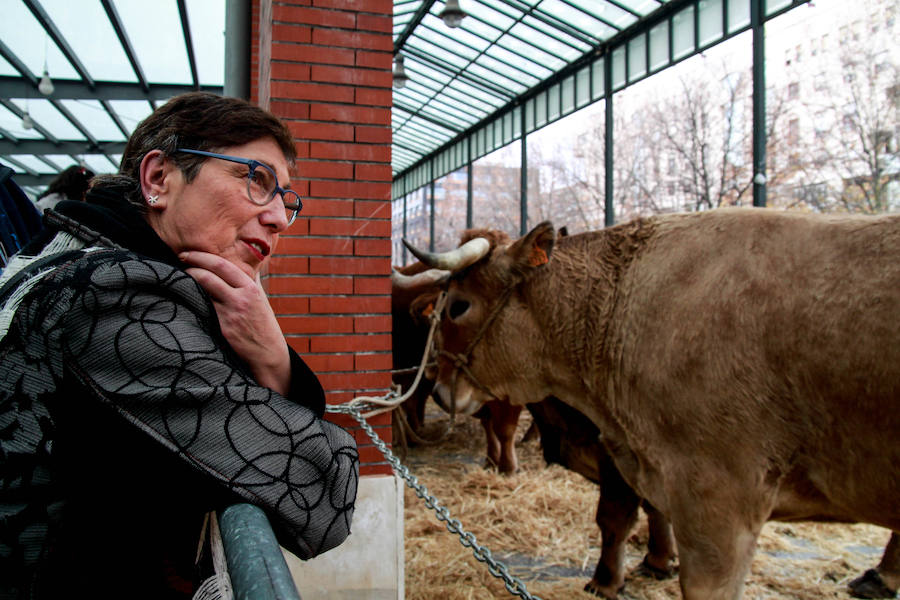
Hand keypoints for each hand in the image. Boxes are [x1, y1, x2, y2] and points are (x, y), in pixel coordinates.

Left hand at [180, 251, 290, 395]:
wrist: (268, 354)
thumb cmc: (263, 326)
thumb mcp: (261, 300)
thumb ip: (251, 282)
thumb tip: (244, 265)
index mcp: (251, 288)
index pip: (223, 265)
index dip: (202, 256)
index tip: (189, 253)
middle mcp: (241, 298)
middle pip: (210, 274)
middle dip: (192, 263)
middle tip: (180, 258)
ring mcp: (231, 314)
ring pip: (203, 289)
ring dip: (187, 280)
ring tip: (178, 277)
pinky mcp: (222, 328)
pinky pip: (202, 308)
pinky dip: (191, 300)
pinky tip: (182, 296)